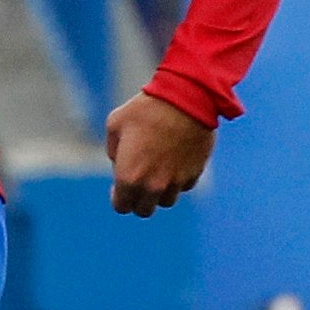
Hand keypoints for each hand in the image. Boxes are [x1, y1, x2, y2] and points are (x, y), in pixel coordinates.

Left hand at [106, 91, 213, 215]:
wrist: (185, 98)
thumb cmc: (146, 109)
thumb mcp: (115, 124)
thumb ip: (114, 150)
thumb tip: (120, 162)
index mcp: (129, 177)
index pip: (121, 206)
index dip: (118, 198)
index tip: (119, 188)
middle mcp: (153, 186)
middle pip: (144, 210)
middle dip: (138, 200)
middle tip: (138, 183)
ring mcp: (176, 182)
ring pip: (166, 201)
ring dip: (160, 192)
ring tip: (157, 171)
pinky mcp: (194, 173)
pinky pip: (184, 186)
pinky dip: (178, 180)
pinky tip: (174, 161)